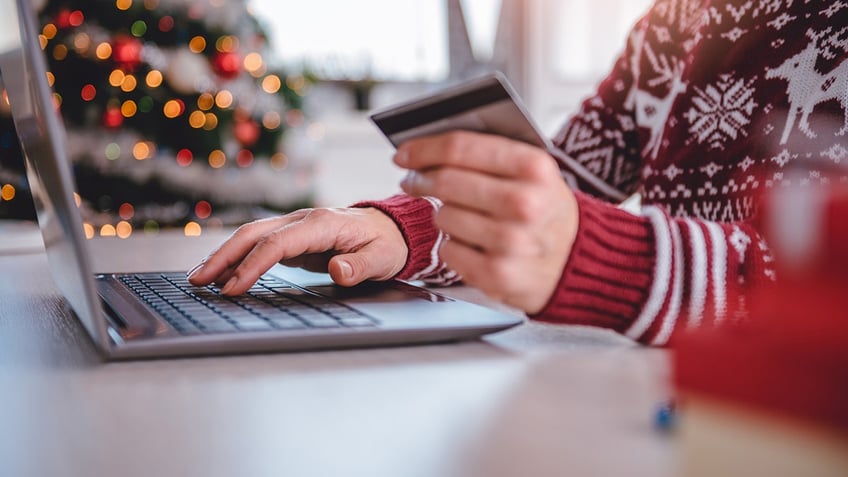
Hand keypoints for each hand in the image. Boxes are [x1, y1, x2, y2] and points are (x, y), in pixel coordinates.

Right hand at [187, 207, 407, 294]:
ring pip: (251, 236)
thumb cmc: (386, 244)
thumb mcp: (382, 259)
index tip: (233, 287)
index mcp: (322, 223)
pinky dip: (238, 257)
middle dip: (223, 257)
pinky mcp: (293, 236)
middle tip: (198, 281)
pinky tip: (223, 273)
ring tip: (199, 278)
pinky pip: (259, 244)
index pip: (278, 244)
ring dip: (224, 255)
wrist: (392, 229)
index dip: (253, 266)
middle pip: (254, 234)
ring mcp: (296, 226)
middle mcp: (303, 219)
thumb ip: (360, 266)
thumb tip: (337, 269)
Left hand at [396, 131, 578, 313]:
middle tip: (414, 181)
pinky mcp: (497, 275)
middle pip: (445, 182)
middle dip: (421, 180)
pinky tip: (471, 243)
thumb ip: (491, 154)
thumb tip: (431, 145)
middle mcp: (524, 203)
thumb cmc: (548, 211)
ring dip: (443, 214)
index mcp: (534, 167)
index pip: (459, 148)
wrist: (581, 262)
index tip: (404, 153)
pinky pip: (448, 251)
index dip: (422, 149)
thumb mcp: (536, 173)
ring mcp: (511, 242)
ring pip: (443, 216)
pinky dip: (452, 245)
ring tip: (460, 216)